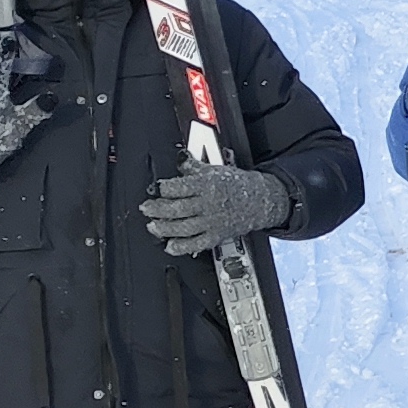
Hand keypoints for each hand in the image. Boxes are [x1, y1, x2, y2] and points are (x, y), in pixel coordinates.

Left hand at [140, 161, 293, 256]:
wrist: (262, 200)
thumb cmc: (238, 185)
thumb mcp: (216, 169)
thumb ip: (195, 168)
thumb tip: (180, 161)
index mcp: (207, 184)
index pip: (179, 187)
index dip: (164, 188)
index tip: (157, 188)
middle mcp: (208, 204)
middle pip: (177, 209)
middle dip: (157, 210)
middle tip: (146, 208)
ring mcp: (212, 221)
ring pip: (183, 227)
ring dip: (164, 228)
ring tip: (153, 226)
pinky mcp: (216, 236)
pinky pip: (196, 244)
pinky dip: (181, 247)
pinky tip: (170, 246)